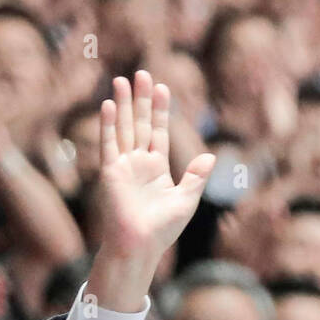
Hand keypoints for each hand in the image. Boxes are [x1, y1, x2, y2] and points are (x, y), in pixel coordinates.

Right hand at [89, 71, 215, 310]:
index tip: (163, 88)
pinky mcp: (110, 172)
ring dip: (122, 105)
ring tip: (122, 80)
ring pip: (123, 128)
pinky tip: (108, 105)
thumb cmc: (163, 229)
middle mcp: (139, 163)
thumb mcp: (186, 200)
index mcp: (157, 169)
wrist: (140, 245)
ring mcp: (123, 166)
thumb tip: (211, 157)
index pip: (159, 132)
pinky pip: (109, 143)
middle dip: (141, 100)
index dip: (161, 111)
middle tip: (142, 73)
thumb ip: (197, 177)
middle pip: (140, 124)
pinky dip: (108, 124)